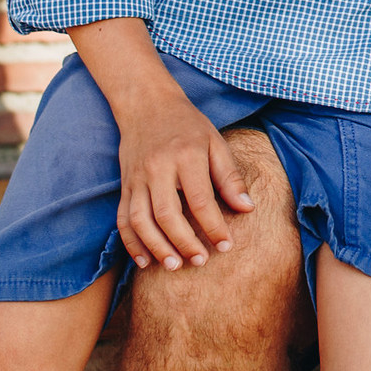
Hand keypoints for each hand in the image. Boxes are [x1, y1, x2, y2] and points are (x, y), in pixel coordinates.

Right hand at [115, 83, 254, 272]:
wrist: (147, 104)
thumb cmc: (188, 125)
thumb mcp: (215, 142)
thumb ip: (230, 176)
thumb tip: (247, 209)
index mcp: (185, 155)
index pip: (200, 200)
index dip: (214, 226)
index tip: (227, 245)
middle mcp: (158, 168)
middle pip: (168, 214)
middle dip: (184, 242)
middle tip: (201, 261)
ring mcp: (137, 178)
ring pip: (141, 221)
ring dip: (157, 247)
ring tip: (174, 266)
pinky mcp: (124, 186)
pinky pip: (123, 219)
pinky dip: (131, 243)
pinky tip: (144, 261)